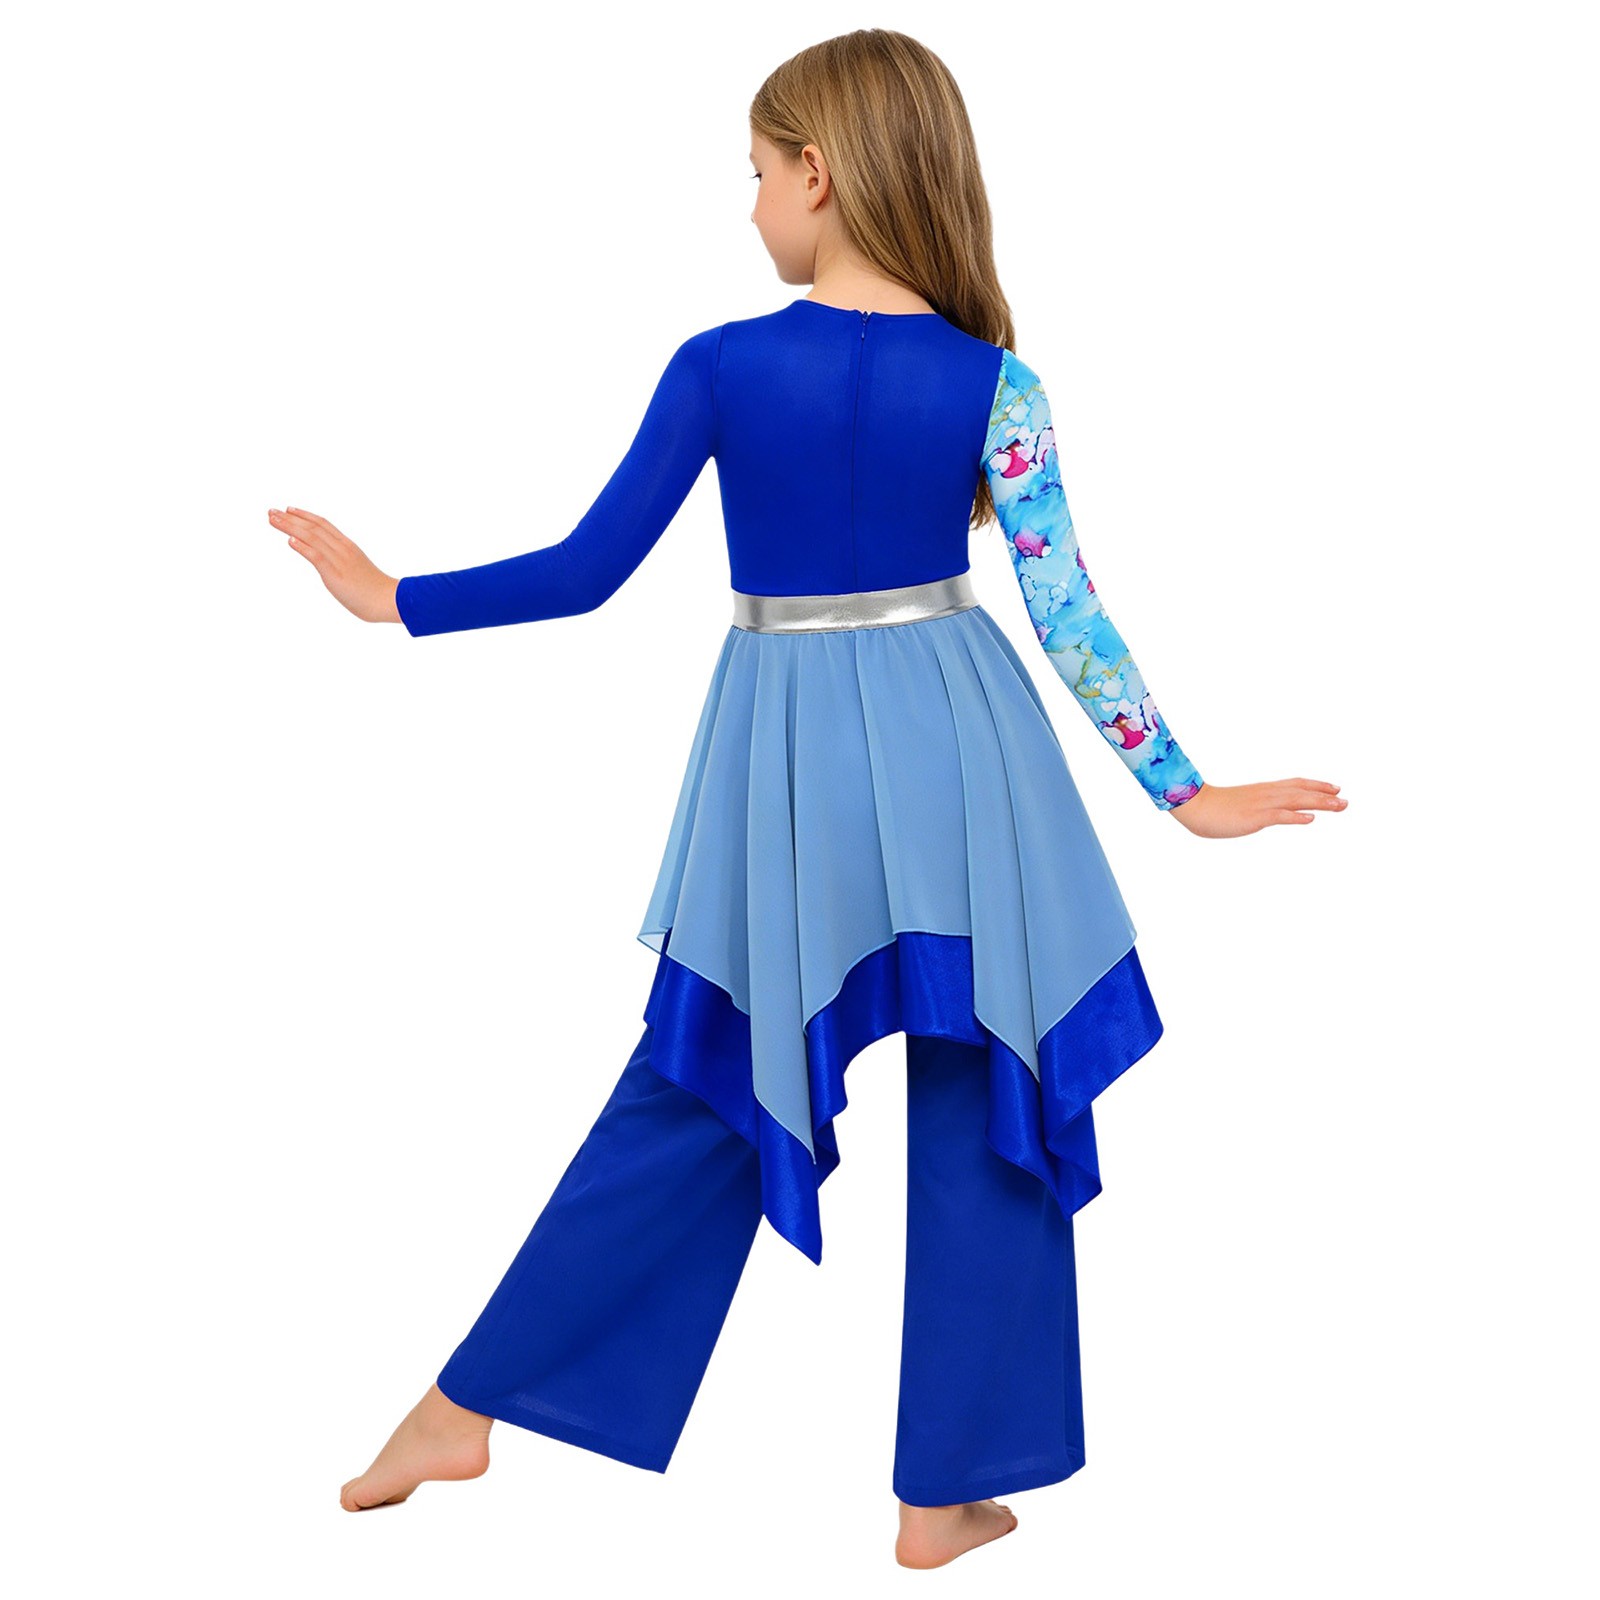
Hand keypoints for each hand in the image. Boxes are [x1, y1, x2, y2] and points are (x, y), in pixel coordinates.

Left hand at [268, 506, 402, 622]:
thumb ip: (343, 565)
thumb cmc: (375, 591)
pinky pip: (317, 556)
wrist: (389, 600)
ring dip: (290, 527)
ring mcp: (339, 560)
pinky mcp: (336, 574)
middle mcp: (342, 548)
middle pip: (313, 527)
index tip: (288, 509)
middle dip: (290, 518)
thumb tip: (331, 567)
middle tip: (271, 511)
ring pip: (311, 537)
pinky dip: (302, 547)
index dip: (304, 515)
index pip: (323, 524)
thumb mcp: (357, 571)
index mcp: (348, 546)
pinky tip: (289, 541)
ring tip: (273, 520)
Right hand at [1166, 778, 1345, 837]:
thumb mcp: (1240, 805)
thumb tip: (1270, 813)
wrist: (1194, 805)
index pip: (1296, 784)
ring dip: (1320, 802)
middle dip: (1325, 795)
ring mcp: (1261, 804)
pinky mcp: (1254, 817)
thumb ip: (1256, 807)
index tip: (1335, 788)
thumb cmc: (1212, 807)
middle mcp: (1266, 794)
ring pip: (1296, 800)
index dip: (1316, 785)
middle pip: (1302, 791)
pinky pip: (1279, 815)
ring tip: (1340, 805)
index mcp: (1263, 790)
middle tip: (1346, 800)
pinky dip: (1296, 816)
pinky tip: (1310, 818)